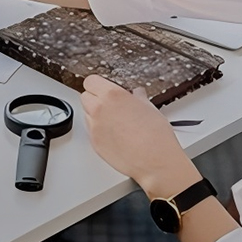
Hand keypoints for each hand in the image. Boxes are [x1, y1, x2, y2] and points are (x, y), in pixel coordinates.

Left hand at [81, 75, 197, 194]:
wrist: (155, 161)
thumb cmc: (155, 135)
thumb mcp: (149, 107)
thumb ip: (137, 97)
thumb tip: (137, 94)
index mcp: (112, 95)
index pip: (91, 81)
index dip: (98, 85)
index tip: (103, 88)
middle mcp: (99, 108)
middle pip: (85, 96)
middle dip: (95, 99)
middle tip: (109, 105)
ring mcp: (94, 126)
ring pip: (86, 113)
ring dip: (95, 114)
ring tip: (114, 122)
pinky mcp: (94, 142)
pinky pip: (90, 130)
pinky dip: (98, 130)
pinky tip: (114, 135)